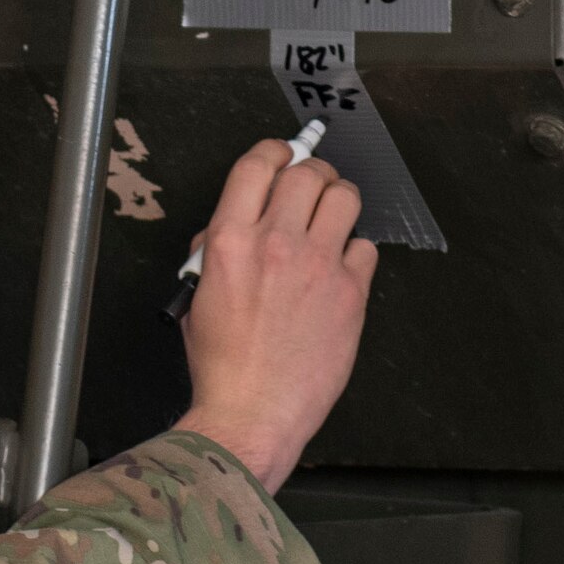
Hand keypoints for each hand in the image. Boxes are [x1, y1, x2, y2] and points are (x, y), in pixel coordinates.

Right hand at [172, 140, 377, 492]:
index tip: (281, 154)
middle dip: (311, 172)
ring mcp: (318, 266)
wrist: (252, 412)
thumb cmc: (222, 366)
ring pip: (344, 197)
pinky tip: (342, 268)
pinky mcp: (351, 293)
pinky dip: (356, 251)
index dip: (273, 151)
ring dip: (339, 200)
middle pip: (307, 173)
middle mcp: (275, 244)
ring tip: (333, 216)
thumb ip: (213, 255)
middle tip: (311, 185)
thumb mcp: (198, 297)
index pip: (257, 165)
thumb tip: (229, 231)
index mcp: (229, 242)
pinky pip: (365, 247)